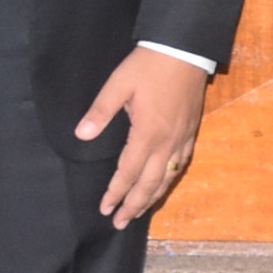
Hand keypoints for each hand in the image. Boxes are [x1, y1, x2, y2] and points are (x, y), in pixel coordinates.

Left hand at [76, 47, 209, 228]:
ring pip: (168, 178)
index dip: (115, 193)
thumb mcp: (118, 84)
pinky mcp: (191, 131)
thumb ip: (100, 112)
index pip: (128, 173)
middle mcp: (167, 143)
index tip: (104, 208)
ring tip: (140, 212)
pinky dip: (170, 180)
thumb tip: (81, 136)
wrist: (185, 49)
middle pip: (150, 184)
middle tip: (120, 223)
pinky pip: (181, 164)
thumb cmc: (148, 66)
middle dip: (134, 206)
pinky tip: (164, 183)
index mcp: (147, 134)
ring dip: (152, 198)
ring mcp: (181, 138)